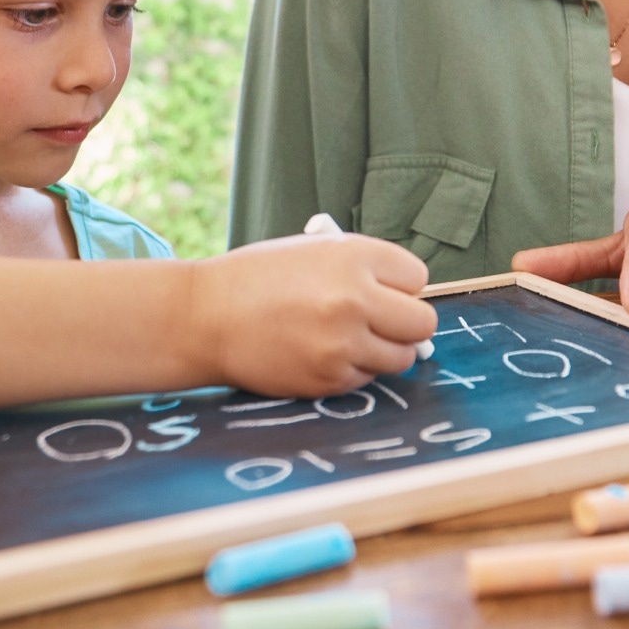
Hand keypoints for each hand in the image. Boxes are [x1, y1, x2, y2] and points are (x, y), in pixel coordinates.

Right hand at [192, 233, 437, 397]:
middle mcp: (355, 298)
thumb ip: (362, 269)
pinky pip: (367, 378)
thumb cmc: (257, 279)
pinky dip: (352, 369)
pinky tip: (320, 352)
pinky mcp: (329, 377)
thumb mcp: (313, 251)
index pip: (417, 276)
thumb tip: (408, 300)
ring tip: (348, 337)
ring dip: (383, 350)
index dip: (400, 285)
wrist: (205, 317)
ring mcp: (344, 342)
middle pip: (422, 322)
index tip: (382, 290)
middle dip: (406, 323)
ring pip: (401, 356)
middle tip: (381, 322)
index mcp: (352, 256)